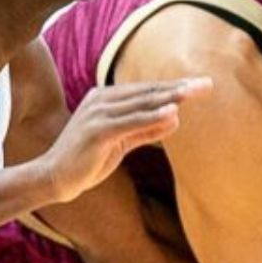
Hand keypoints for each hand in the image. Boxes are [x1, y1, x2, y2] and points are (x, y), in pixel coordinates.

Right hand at [36, 79, 211, 202]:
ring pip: (141, 103)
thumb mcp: (121, 143)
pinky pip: (131, 121)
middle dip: (178, 87)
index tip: (199, 85)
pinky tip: (173, 111)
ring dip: (170, 97)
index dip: (173, 87)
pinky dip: (152, 116)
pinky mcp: (97, 130)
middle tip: (206, 84)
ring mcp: (98, 113)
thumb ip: (146, 130)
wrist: (55, 178)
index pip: (146, 90)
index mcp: (105, 99)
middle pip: (147, 92)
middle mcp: (101, 100)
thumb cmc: (87, 161)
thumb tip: (175, 118)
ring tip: (195, 92)